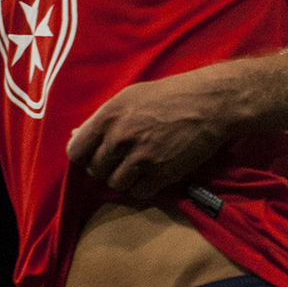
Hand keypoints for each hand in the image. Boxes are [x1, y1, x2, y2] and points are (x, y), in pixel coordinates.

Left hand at [67, 69, 238, 200]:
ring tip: (141, 166)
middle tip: (125, 158)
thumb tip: (77, 134)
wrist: (211, 103)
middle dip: (108, 167)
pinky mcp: (162, 173)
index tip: (97, 154)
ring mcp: (141, 157)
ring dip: (126, 178)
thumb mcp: (131, 97)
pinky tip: (154, 173)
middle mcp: (121, 138)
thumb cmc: (171, 95)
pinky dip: (144, 186)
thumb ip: (104, 118)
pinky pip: (139, 192)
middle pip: (96, 170)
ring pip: (116, 184)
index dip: (85, 156)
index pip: (76, 151)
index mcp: (109, 116)